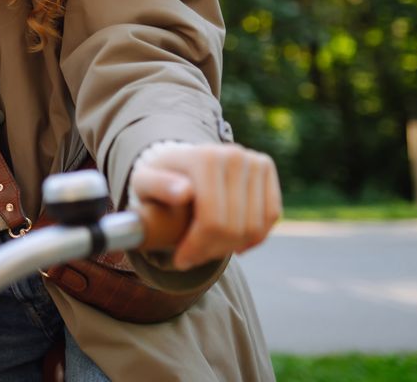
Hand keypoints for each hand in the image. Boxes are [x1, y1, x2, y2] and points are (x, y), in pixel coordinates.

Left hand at [129, 143, 280, 270]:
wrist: (181, 159)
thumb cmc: (160, 176)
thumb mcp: (145, 181)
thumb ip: (158, 186)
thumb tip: (183, 192)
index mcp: (203, 158)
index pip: (211, 220)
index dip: (197, 247)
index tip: (181, 260)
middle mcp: (233, 155)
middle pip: (234, 227)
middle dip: (212, 251)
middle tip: (193, 258)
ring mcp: (253, 160)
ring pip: (254, 226)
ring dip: (231, 247)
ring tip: (209, 249)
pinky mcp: (266, 167)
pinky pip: (271, 215)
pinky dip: (254, 237)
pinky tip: (233, 243)